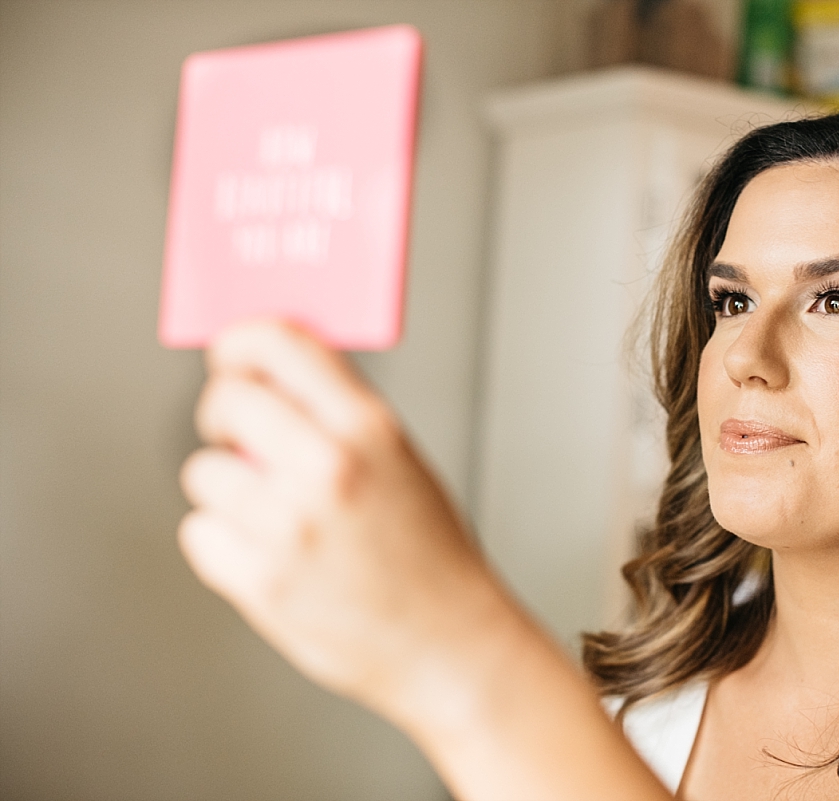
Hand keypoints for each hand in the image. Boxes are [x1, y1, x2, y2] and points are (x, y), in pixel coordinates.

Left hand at [177, 319, 670, 800]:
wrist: (448, 643)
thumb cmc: (429, 553)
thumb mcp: (402, 460)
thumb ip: (338, 414)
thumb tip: (266, 374)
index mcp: (369, 427)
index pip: (278, 344)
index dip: (241, 340)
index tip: (230, 353)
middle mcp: (328, 467)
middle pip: (227, 400)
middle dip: (226, 416)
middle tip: (240, 436)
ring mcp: (291, 526)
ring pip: (204, 472)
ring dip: (229, 489)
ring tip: (275, 513)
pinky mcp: (261, 581)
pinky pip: (200, 533)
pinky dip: (223, 542)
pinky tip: (268, 553)